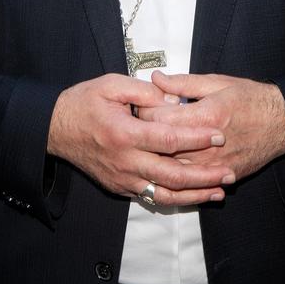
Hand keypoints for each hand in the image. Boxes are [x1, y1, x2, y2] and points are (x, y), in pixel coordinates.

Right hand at [47, 73, 234, 205]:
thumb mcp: (111, 84)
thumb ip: (144, 90)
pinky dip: (175, 198)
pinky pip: (152, 197)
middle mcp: (125, 161)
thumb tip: (174, 98)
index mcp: (125, 133)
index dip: (196, 139)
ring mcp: (123, 178)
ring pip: (165, 193)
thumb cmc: (83, 103)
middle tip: (229, 172)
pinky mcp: (120, 187)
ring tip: (219, 191)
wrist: (55, 129)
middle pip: (173, 174)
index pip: (169, 139)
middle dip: (205, 175)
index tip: (219, 135)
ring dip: (195, 195)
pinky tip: (193, 196)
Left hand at [137, 72, 284, 182]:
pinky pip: (193, 183)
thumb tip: (156, 78)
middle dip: (148, 136)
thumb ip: (184, 82)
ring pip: (174, 168)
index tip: (142, 106)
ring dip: (160, 158)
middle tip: (140, 126)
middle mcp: (210, 144)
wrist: (283, 122)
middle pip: (163, 145)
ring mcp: (216, 164)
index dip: (146, 112)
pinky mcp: (223, 176)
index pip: (161, 119)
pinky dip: (177, 177)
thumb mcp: (218, 82)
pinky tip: (168, 168)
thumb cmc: (251, 98)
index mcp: (207, 115)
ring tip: (151, 145)